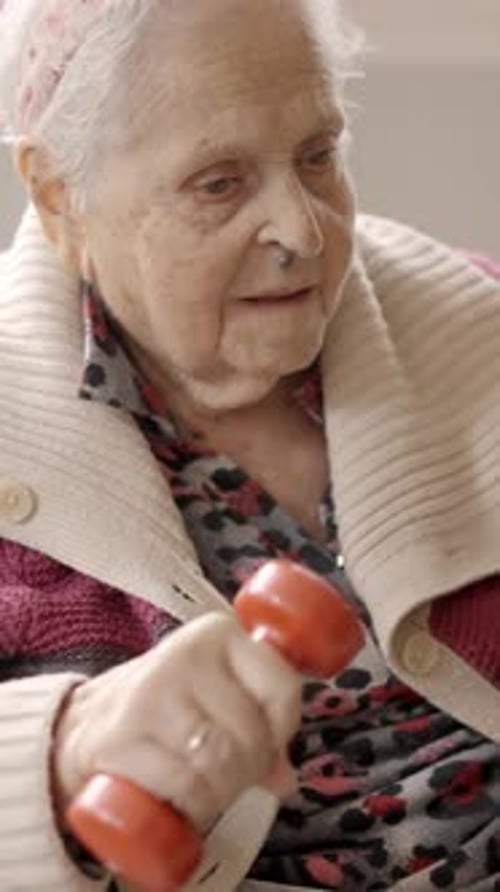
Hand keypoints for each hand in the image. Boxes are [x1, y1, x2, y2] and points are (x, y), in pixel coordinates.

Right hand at [52, 612, 301, 832]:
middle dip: (248, 771)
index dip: (281, 729)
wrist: (83, 724)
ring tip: (204, 792)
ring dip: (220, 794)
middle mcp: (185, 654)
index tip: (265, 745)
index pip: (281, 686)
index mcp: (218, 634)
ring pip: (219, 762)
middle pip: (250, 733)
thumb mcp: (214, 698)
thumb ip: (258, 726)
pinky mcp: (121, 737)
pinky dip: (192, 807)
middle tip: (227, 779)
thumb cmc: (165, 710)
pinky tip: (182, 804)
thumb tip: (286, 777)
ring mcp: (150, 693)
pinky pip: (184, 785)